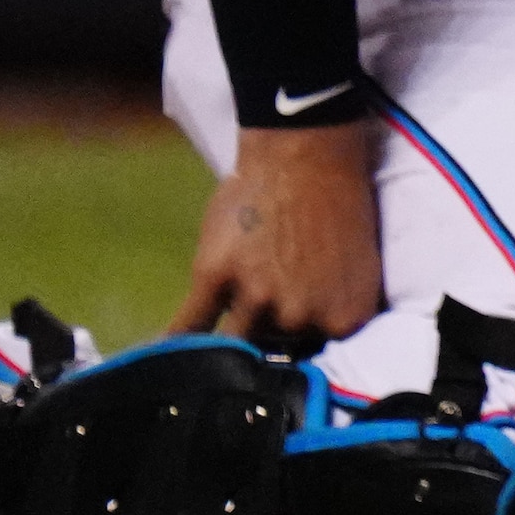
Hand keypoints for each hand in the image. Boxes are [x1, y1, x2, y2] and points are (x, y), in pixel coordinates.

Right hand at [176, 123, 383, 352]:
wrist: (306, 152)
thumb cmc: (338, 202)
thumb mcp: (358, 265)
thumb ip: (335, 308)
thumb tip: (312, 340)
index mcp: (345, 314)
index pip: (320, 361)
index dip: (301, 352)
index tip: (286, 353)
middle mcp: (301, 315)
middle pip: (274, 355)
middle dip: (267, 338)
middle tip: (258, 321)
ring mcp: (257, 297)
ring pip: (232, 345)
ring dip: (223, 344)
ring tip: (203, 360)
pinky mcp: (215, 276)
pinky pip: (186, 327)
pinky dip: (169, 348)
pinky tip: (156, 361)